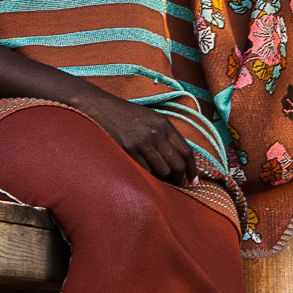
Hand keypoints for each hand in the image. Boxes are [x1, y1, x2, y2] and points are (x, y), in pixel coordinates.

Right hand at [73, 86, 196, 181]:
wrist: (100, 107)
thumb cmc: (125, 115)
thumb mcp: (150, 118)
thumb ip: (165, 135)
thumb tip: (179, 159)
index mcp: (164, 124)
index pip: (187, 151)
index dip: (192, 169)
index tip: (193, 180)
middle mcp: (155, 132)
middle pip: (177, 164)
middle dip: (178, 179)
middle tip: (176, 185)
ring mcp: (141, 141)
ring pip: (162, 171)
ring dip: (163, 180)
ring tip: (160, 183)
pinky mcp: (127, 149)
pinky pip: (145, 171)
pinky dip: (148, 178)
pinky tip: (146, 178)